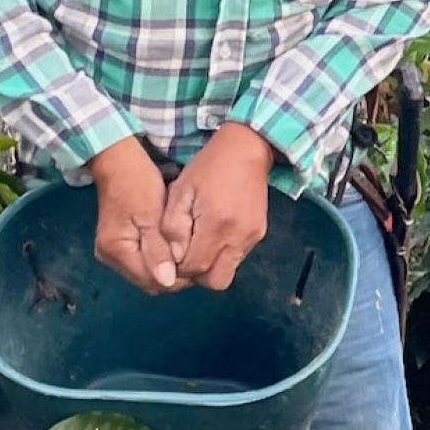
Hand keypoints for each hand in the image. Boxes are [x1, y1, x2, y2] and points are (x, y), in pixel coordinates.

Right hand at [85, 138, 181, 294]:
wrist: (118, 162)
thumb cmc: (137, 184)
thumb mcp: (151, 215)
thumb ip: (158, 250)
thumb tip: (167, 281)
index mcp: (117, 251)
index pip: (152, 281)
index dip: (176, 277)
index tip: (197, 262)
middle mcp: (110, 258)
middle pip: (148, 281)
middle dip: (172, 274)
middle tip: (194, 254)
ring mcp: (112, 253)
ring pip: (146, 273)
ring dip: (166, 266)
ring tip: (185, 249)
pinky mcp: (118, 245)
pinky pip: (142, 261)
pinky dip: (158, 258)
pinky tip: (172, 245)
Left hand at [162, 122, 274, 290]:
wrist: (247, 148)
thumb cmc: (208, 167)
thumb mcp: (181, 191)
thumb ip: (173, 227)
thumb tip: (174, 258)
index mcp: (216, 224)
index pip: (193, 267)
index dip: (177, 267)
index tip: (171, 252)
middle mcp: (238, 236)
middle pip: (214, 281)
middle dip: (196, 274)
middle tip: (185, 253)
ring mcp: (252, 237)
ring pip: (227, 273)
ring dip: (209, 266)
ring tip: (199, 241)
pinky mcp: (259, 234)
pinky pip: (237, 259)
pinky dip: (222, 255)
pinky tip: (214, 234)